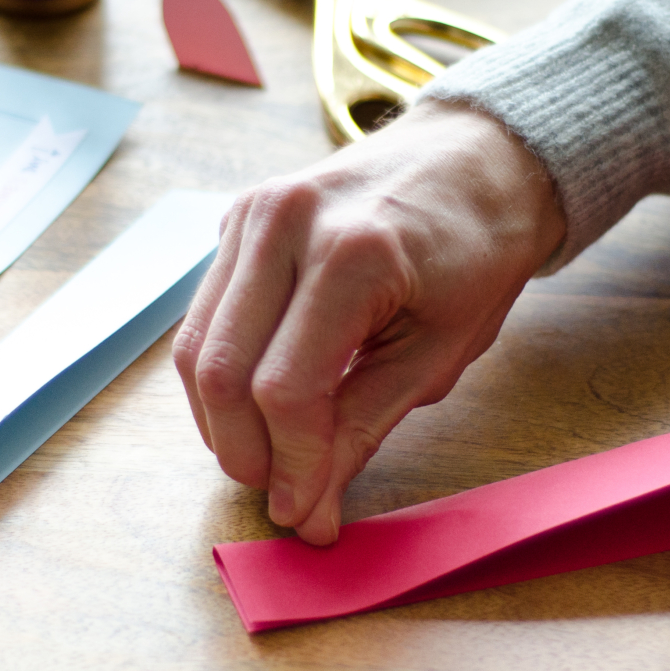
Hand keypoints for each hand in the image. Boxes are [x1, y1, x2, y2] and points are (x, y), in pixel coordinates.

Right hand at [173, 101, 564, 544]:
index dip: (291, 466)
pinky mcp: (234, 218)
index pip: (286, 390)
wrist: (474, 156)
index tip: (305, 513)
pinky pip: (203, 315)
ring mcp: (250, 213)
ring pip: (194, 348)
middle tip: (280, 494)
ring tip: (266, 456)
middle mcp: (285, 222)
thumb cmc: (475, 250)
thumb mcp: (440, 352)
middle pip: (221, 371)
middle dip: (243, 452)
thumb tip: (308, 506)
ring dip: (220, 421)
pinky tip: (258, 403)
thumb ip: (364, 426)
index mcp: (353, 253)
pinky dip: (221, 374)